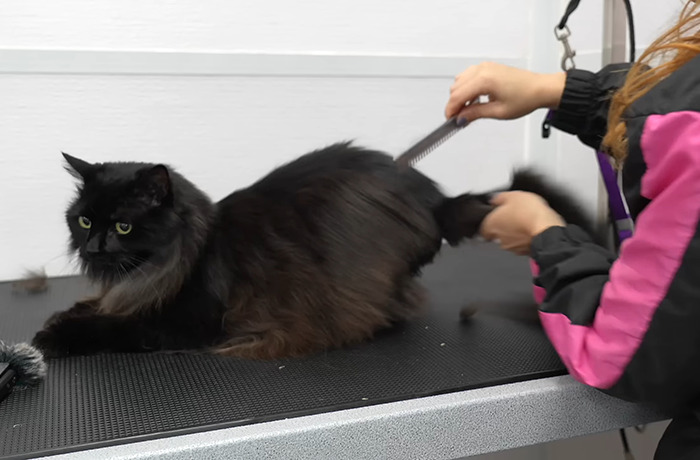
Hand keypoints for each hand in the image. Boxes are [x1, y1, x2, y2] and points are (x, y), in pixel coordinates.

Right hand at [445, 62, 565, 121]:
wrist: (540, 88)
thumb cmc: (525, 98)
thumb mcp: (498, 112)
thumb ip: (475, 114)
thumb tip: (460, 118)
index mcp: (484, 80)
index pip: (457, 95)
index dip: (451, 109)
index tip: (450, 120)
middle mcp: (482, 70)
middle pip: (455, 87)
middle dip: (455, 103)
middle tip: (460, 118)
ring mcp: (485, 66)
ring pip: (460, 81)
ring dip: (460, 95)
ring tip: (468, 109)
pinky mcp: (488, 67)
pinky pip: (468, 76)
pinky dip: (466, 87)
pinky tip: (474, 99)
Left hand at [480, 191, 564, 255]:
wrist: (547, 230)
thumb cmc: (529, 213)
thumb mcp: (513, 196)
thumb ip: (500, 198)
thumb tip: (496, 199)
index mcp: (490, 225)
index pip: (483, 228)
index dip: (490, 221)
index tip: (497, 215)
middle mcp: (499, 239)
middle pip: (497, 234)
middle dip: (504, 227)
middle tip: (514, 217)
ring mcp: (512, 247)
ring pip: (510, 240)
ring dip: (516, 233)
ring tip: (526, 223)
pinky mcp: (525, 252)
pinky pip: (523, 245)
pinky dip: (526, 239)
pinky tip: (533, 230)